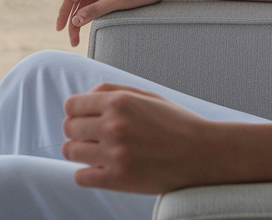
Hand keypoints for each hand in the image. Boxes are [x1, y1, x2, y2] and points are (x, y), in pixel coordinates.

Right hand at [55, 0, 168, 46]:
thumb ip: (96, 10)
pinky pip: (95, 0)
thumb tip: (75, 21)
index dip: (64, 14)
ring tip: (79, 39)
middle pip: (78, 0)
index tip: (59, 30)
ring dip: (82, 18)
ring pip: (86, 1)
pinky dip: (92, 13)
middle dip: (73, 20)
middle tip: (73, 41)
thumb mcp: (119, 2)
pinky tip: (90, 26)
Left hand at [61, 84, 220, 192]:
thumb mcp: (147, 96)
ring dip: (80, 151)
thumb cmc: (176, 123)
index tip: (85, 118)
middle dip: (78, 131)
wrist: (202, 154)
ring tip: (97, 152)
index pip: (72, 105)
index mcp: (120, 102)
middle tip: (94, 136)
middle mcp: (113, 126)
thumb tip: (85, 96)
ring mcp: (114, 154)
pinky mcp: (117, 179)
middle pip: (69, 128)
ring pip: (70, 151)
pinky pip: (80, 177)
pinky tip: (101, 169)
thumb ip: (113, 91)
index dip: (76, 111)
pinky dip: (86, 173)